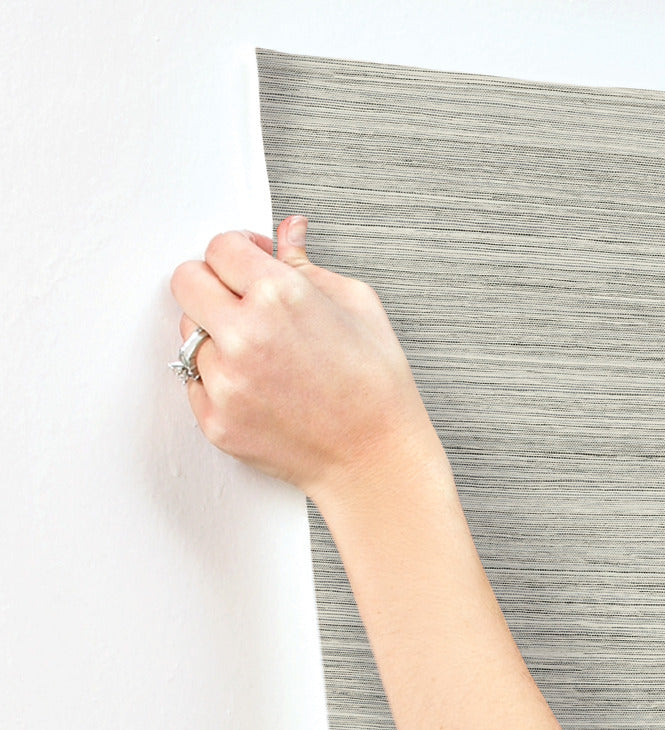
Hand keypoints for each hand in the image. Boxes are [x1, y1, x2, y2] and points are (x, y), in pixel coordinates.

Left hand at [169, 215, 444, 506]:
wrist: (376, 459)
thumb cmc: (377, 388)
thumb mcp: (358, 307)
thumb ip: (308, 265)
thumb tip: (287, 233)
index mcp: (280, 296)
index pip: (220, 247)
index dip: (238, 252)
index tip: (250, 264)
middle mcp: (244, 335)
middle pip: (186, 281)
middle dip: (213, 284)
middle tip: (242, 301)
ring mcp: (225, 381)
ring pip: (189, 334)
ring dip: (216, 336)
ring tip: (262, 355)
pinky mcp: (216, 420)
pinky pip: (195, 382)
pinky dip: (220, 379)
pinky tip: (260, 387)